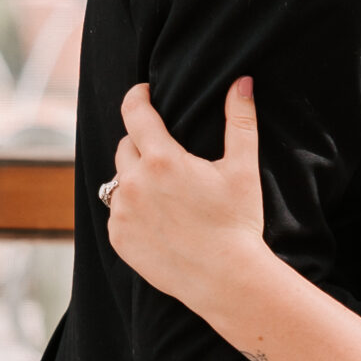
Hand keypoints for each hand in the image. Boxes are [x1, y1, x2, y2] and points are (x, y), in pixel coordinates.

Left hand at [107, 77, 266, 332]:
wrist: (225, 279)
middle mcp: (133, 183)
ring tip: (165, 190)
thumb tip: (242, 81)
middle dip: (143, 143)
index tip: (143, 93)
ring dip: (136, 177)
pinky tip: (158, 218)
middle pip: (126, 146)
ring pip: (119, 180)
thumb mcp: (243, 168)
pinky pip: (117, 212)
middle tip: (169, 156)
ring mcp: (122, 212)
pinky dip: (131, 209)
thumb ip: (240, 120)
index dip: (137, 97)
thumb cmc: (237, 222)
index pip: (134, 113)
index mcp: (162, 159)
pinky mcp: (118, 238)